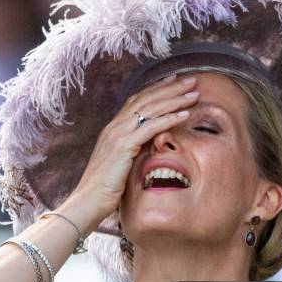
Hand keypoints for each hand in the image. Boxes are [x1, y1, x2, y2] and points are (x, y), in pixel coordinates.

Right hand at [70, 73, 199, 228]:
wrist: (87, 201)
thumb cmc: (104, 189)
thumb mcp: (121, 165)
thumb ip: (133, 152)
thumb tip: (149, 147)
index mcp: (113, 129)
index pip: (138, 101)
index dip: (157, 88)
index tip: (174, 80)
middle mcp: (114, 127)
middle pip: (146, 99)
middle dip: (170, 88)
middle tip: (191, 80)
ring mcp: (117, 134)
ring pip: (150, 109)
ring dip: (175, 99)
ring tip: (194, 93)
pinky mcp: (123, 146)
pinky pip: (150, 127)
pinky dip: (169, 119)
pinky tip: (185, 114)